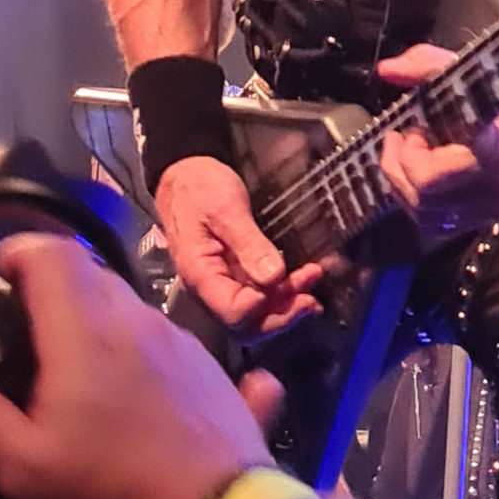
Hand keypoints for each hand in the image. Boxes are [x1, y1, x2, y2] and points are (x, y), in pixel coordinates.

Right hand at [0, 232, 276, 498]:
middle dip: (53, 291)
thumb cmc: (109, 490)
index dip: (17, 254)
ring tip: (76, 373)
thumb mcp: (20, 465)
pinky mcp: (216, 374)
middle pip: (91, 277)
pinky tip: (143, 395)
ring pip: (133, 310)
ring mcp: (185, 343)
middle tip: (25, 336)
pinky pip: (175, 346)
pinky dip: (147, 355)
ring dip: (100, 324)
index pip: (51, 253)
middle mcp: (139, 319)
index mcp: (85, 329)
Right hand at [156, 154, 323, 334]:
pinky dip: (282, 294)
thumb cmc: (199, 188)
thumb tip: (274, 277)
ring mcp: (221, 284)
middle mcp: (209, 289)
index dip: (264, 309)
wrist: (185, 175)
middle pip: (246, 324)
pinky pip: (258, 296)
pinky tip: (302, 283)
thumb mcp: (226, 209)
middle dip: (282, 314)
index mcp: (200, 274)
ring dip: (287, 304)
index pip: (232, 312)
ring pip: (255, 314)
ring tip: (312, 279)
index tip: (289, 285)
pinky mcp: (233, 276)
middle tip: (310, 295)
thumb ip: (249, 243)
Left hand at [375, 44, 498, 243]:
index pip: (427, 179)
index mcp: (490, 155)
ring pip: (427, 219)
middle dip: (399, 170)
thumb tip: (386, 70)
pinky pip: (442, 226)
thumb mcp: (469, 69)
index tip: (411, 129)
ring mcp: (492, 209)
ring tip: (412, 158)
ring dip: (407, 188)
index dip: (407, 157)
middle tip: (403, 141)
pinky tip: (424, 179)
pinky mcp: (492, 217)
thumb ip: (424, 67)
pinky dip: (423, 206)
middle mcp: (491, 192)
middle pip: (421, 202)